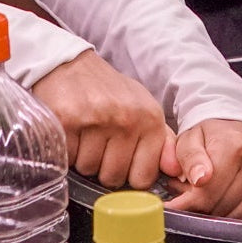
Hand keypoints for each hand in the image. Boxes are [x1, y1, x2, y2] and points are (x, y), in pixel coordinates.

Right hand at [32, 50, 173, 189]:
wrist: (70, 63)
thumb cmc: (108, 92)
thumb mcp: (141, 109)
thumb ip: (162, 142)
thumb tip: (175, 171)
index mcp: (150, 118)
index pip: (142, 178)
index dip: (128, 174)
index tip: (120, 156)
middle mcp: (126, 117)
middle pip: (113, 177)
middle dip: (102, 166)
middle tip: (98, 139)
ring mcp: (96, 118)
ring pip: (89, 169)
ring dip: (83, 157)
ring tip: (84, 132)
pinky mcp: (67, 120)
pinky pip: (68, 158)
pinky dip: (66, 150)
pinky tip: (70, 130)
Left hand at [163, 120, 241, 218]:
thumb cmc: (213, 136)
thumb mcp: (191, 138)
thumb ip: (189, 158)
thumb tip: (200, 179)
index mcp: (236, 144)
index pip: (208, 193)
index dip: (189, 204)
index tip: (177, 207)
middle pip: (225, 207)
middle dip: (204, 210)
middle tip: (194, 201)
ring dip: (223, 215)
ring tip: (213, 199)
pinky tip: (233, 201)